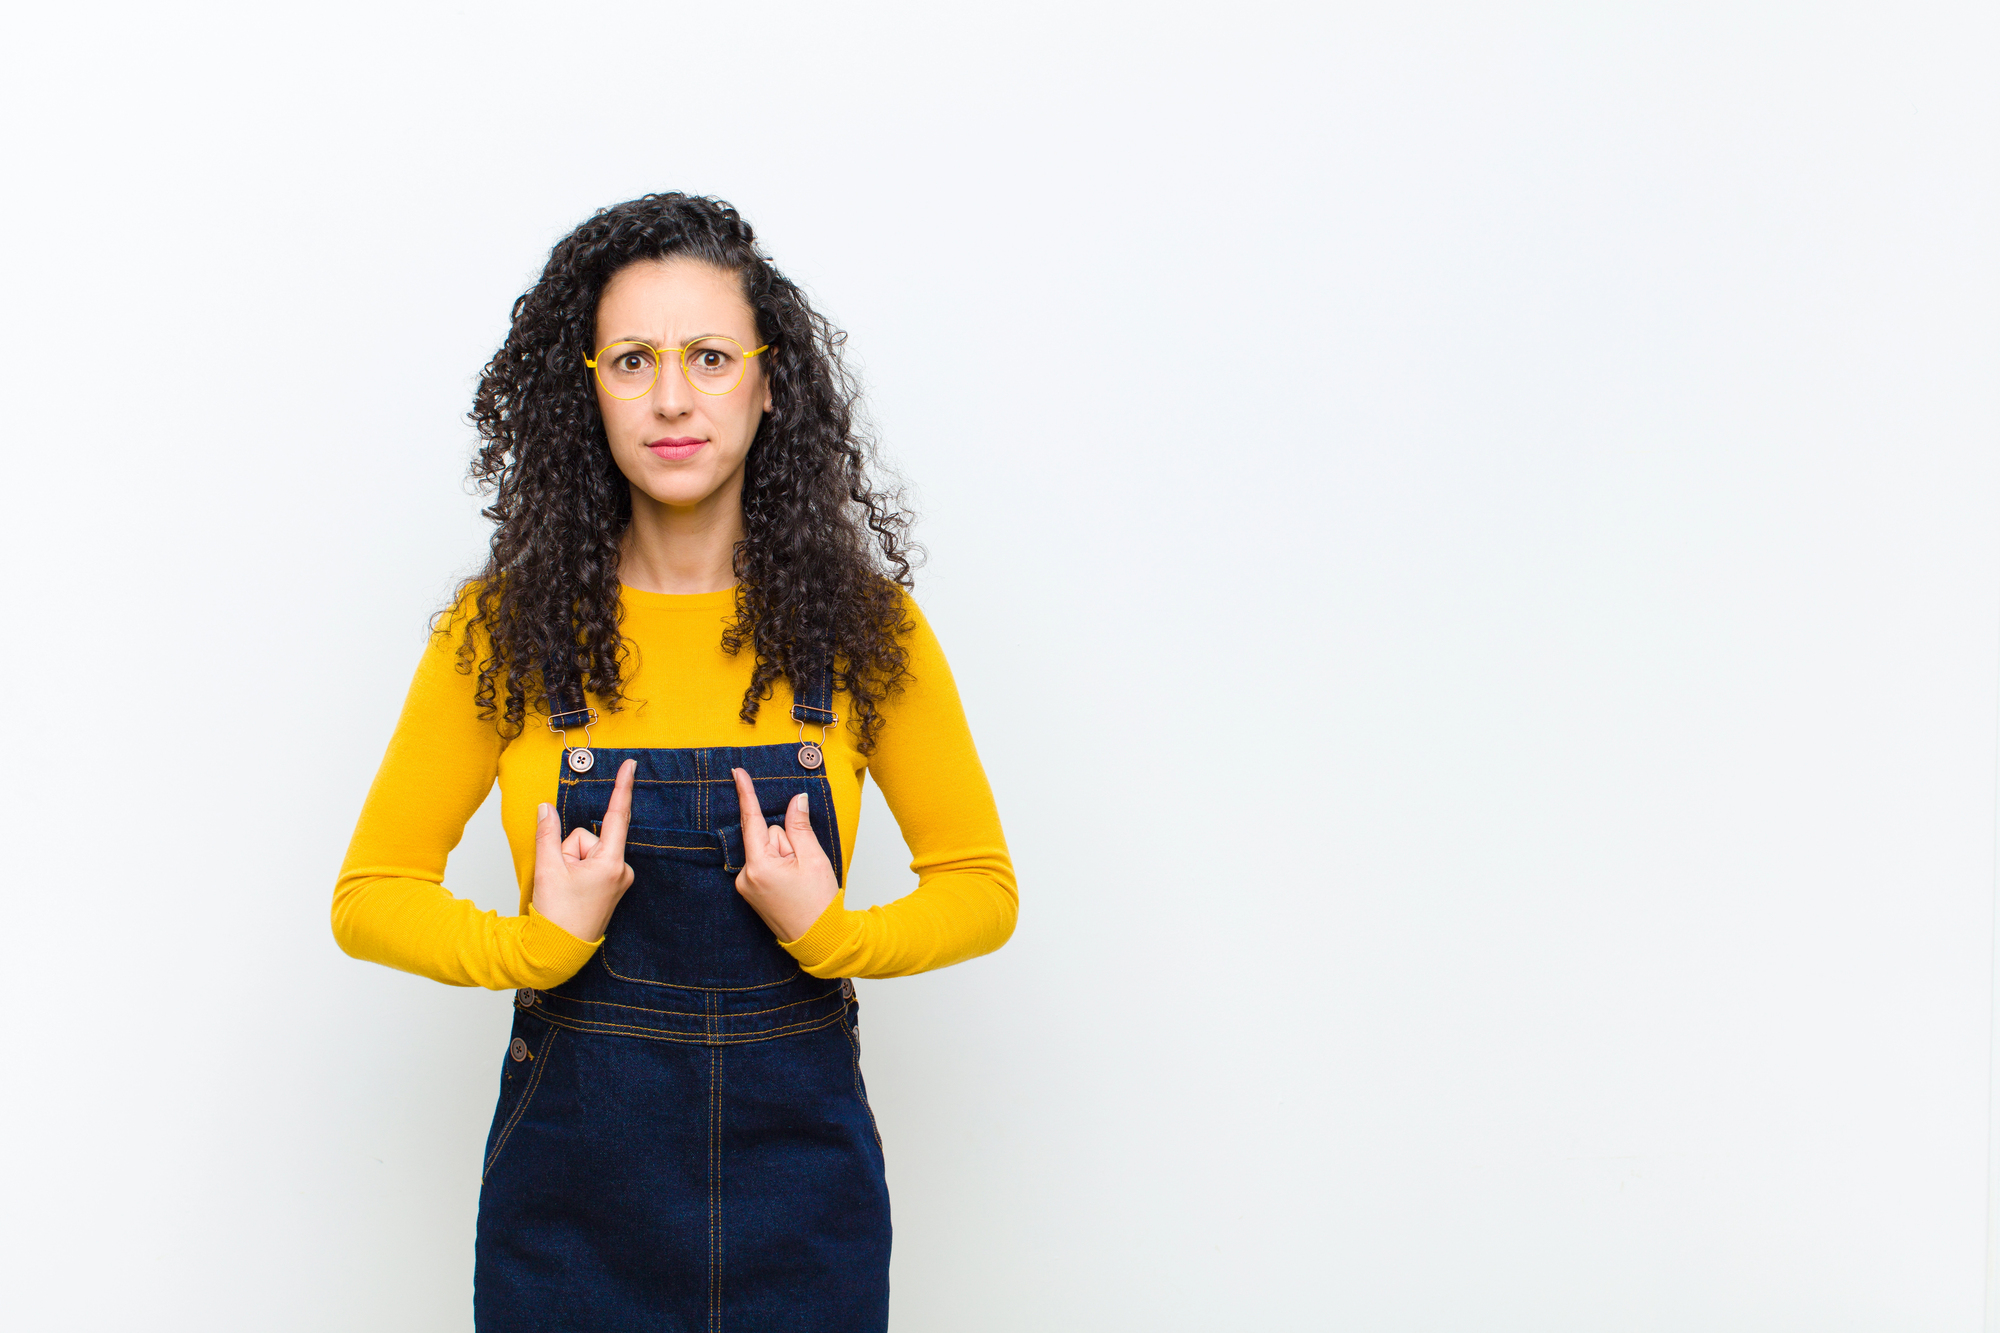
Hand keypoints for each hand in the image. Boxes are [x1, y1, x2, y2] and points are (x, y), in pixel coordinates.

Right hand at [530, 758, 636, 942]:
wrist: (560, 949)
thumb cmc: (558, 914)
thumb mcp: (548, 868)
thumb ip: (548, 833)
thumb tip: (546, 809)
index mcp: (610, 863)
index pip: (617, 815)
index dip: (623, 787)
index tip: (633, 765)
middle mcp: (622, 869)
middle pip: (590, 837)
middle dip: (571, 850)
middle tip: (563, 877)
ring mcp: (619, 878)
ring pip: (588, 850)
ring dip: (573, 862)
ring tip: (569, 887)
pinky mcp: (614, 884)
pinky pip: (593, 862)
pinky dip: (580, 869)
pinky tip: (575, 889)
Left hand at [732, 767, 838, 942]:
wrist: (819, 939)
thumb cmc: (818, 904)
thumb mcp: (812, 859)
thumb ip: (800, 826)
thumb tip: (796, 801)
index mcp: (759, 866)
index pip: (751, 820)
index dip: (745, 794)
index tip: (736, 772)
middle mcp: (745, 876)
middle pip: (766, 835)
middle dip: (786, 841)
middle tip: (803, 865)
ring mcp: (746, 885)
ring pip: (767, 849)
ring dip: (785, 856)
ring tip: (799, 879)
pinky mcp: (750, 890)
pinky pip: (765, 863)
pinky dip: (779, 865)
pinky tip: (791, 883)